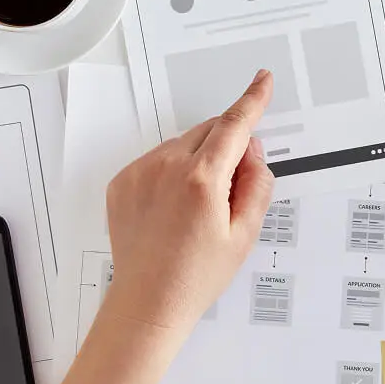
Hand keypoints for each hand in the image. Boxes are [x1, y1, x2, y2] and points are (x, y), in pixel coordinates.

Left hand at [104, 69, 274, 331]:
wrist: (147, 303)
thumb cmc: (196, 276)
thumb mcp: (245, 233)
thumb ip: (256, 183)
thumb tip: (251, 150)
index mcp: (202, 180)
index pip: (235, 125)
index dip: (253, 99)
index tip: (262, 80)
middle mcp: (167, 167)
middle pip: (210, 131)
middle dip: (229, 145)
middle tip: (232, 188)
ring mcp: (140, 172)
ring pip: (184, 143)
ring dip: (200, 157)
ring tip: (198, 207)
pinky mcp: (123, 181)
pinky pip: (159, 158)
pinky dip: (174, 169)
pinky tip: (175, 207)